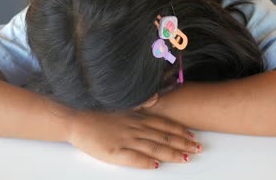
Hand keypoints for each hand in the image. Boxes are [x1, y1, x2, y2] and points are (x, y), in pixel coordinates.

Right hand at [67, 109, 201, 168]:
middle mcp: (134, 128)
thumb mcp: (123, 109)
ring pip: (153, 147)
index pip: (164, 125)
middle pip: (163, 137)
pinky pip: (131, 157)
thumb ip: (139, 113)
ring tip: (186, 159)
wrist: (76, 118)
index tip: (193, 137)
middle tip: (199, 149)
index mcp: (137, 118)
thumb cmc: (99, 114)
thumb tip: (154, 113)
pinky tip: (155, 166)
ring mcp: (124, 139)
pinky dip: (144, 162)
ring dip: (171, 153)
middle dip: (183, 144)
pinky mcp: (113, 150)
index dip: (180, 131)